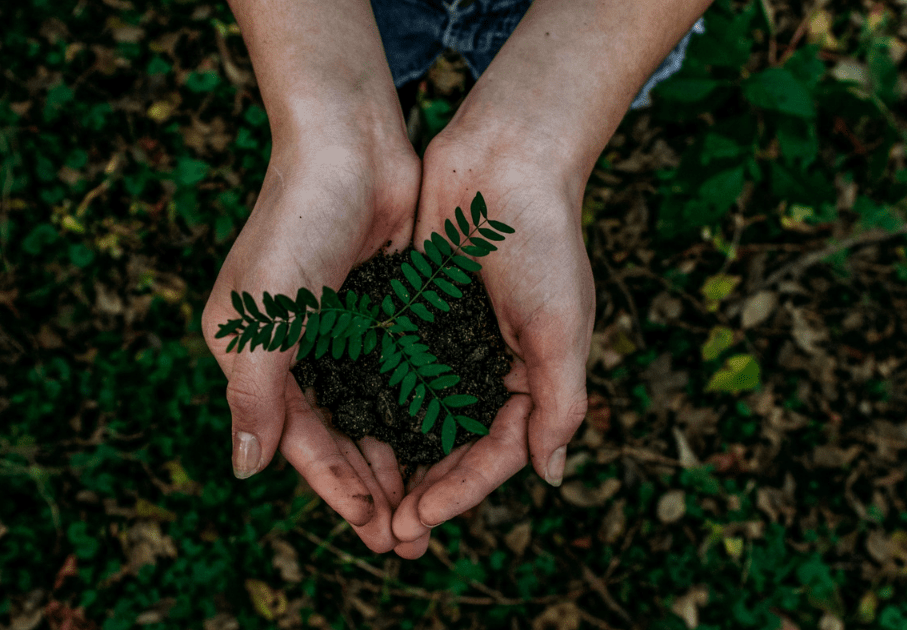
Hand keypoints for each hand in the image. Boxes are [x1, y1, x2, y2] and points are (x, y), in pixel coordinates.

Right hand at [202, 133, 419, 552]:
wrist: (349, 144)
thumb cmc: (296, 224)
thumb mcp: (263, 316)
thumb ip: (254, 394)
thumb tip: (245, 470)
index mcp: (253, 354)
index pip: (296, 437)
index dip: (334, 485)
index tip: (374, 525)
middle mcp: (294, 349)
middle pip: (336, 435)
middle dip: (370, 487)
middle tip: (408, 538)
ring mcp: (340, 331)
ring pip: (371, 413)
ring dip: (397, 459)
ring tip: (429, 506)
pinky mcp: (381, 311)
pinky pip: (399, 376)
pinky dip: (417, 412)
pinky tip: (445, 444)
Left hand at [390, 127, 593, 557]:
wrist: (504, 160)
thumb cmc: (542, 241)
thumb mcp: (561, 327)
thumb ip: (559, 402)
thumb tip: (550, 475)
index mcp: (531, 378)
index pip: (495, 454)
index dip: (459, 492)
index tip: (418, 520)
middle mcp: (489, 368)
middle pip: (454, 448)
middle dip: (424, 492)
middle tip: (386, 533)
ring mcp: (450, 344)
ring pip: (418, 419)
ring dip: (395, 460)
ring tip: (364, 500)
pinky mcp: (414, 316)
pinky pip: (392, 373)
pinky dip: (375, 405)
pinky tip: (345, 433)